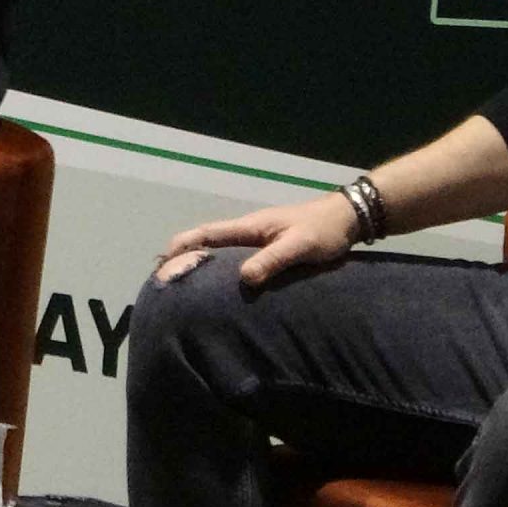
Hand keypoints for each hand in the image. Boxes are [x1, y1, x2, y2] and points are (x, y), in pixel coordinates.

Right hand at [154, 193, 357, 286]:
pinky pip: (235, 259)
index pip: (206, 233)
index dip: (181, 246)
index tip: (161, 262)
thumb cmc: (322, 230)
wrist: (347, 219)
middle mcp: (247, 232)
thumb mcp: (299, 246)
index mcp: (248, 227)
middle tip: (166, 281)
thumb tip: (243, 278)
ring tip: (185, 287)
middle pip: (206, 242)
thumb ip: (272, 260)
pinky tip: (220, 287)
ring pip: (219, 251)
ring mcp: (256, 240)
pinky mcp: (267, 249)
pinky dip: (220, 270)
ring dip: (200, 264)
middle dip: (183, 257)